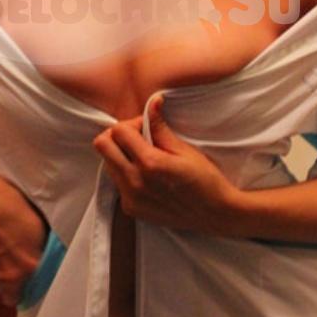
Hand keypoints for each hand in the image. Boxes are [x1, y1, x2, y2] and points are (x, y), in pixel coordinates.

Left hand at [91, 94, 236, 235]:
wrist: (214, 213)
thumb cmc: (205, 179)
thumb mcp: (184, 149)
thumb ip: (160, 127)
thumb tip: (152, 102)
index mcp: (149, 164)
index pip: (118, 131)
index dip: (132, 124)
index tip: (146, 127)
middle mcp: (134, 183)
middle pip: (102, 147)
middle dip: (118, 137)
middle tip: (138, 138)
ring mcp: (131, 199)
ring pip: (108, 165)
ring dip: (121, 155)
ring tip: (144, 157)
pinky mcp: (131, 209)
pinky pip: (117, 183)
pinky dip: (126, 174)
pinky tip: (147, 176)